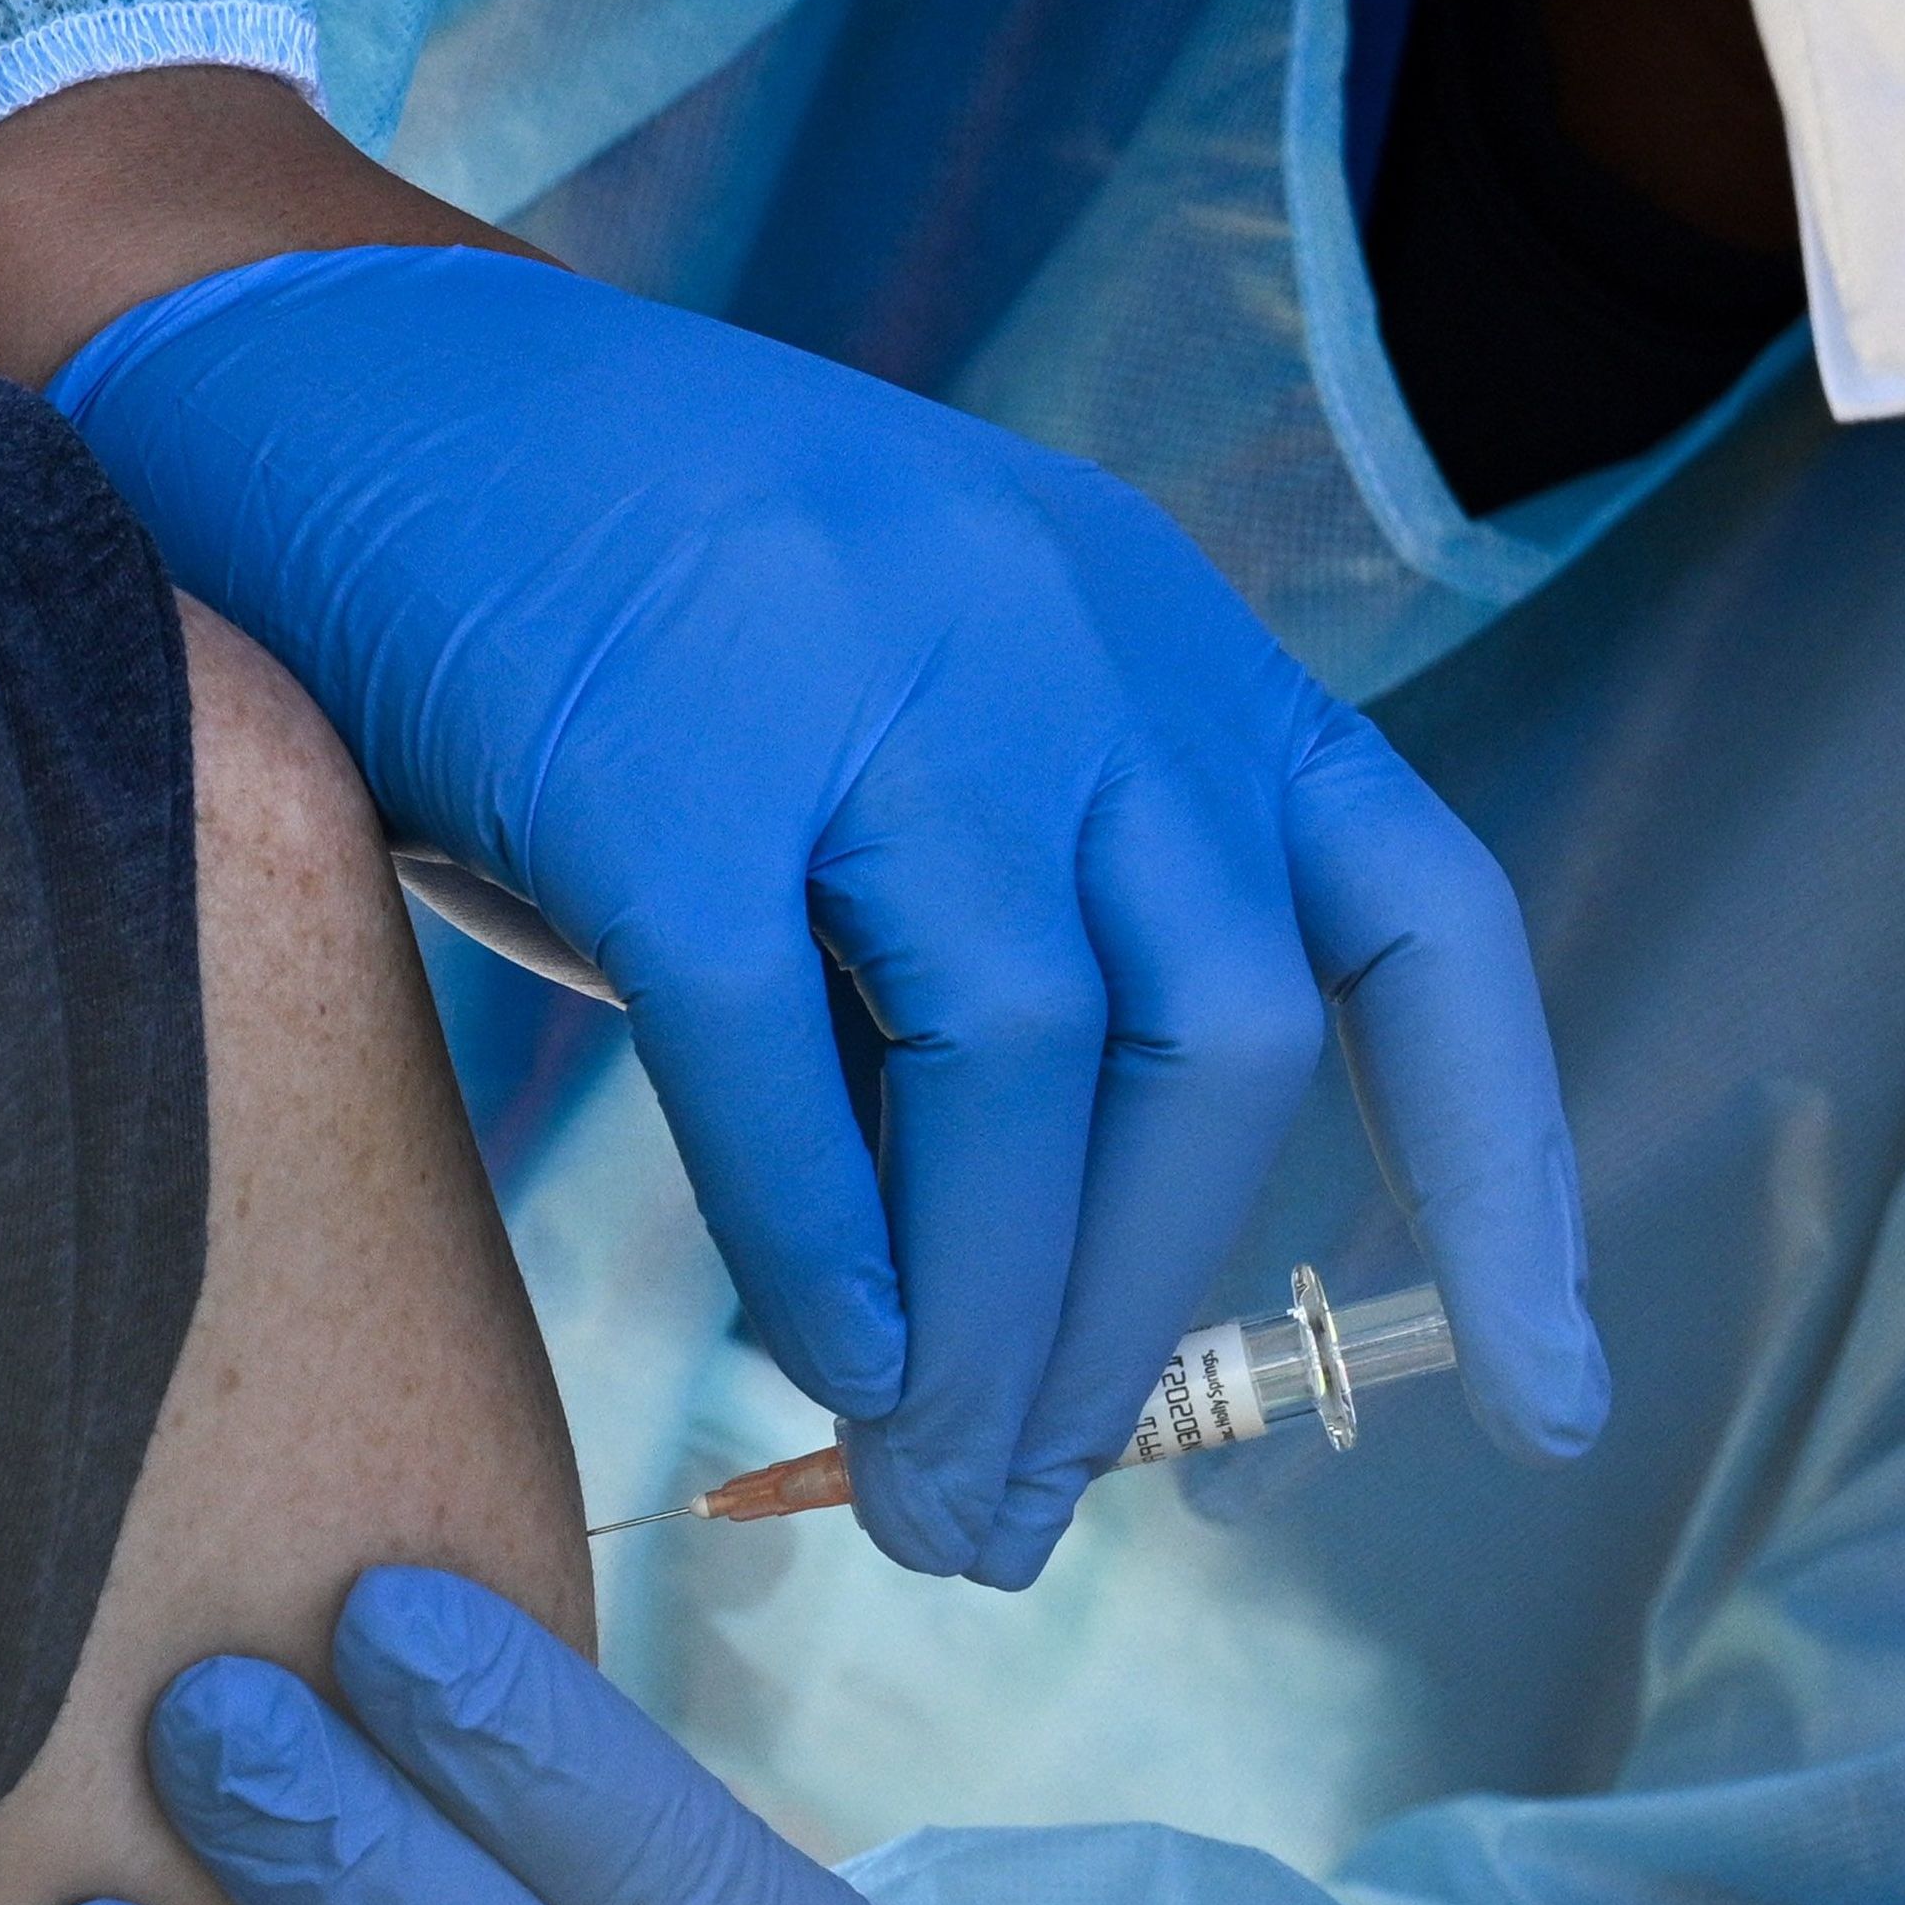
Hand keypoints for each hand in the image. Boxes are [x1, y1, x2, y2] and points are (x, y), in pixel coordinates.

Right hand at [52, 241, 1607, 1582]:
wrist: (355, 389)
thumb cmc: (667, 627)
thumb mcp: (927, 760)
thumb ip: (1025, 985)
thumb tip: (1070, 1332)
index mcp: (1176, 659)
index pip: (1424, 926)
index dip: (1504, 1173)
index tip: (1549, 1395)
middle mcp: (1074, 647)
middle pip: (1219, 1042)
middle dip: (1151, 1320)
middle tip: (1042, 1515)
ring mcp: (874, 673)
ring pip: (1025, 1067)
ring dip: (996, 1330)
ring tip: (938, 1501)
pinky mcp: (660, 744)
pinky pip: (775, 1050)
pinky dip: (822, 1244)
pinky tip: (833, 1363)